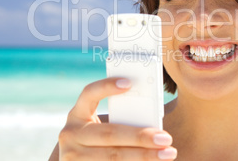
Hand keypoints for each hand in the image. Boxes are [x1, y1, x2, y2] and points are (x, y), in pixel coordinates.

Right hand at [58, 77, 176, 159]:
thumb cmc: (99, 142)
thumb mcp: (99, 127)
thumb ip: (118, 120)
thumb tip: (151, 119)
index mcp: (77, 114)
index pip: (89, 93)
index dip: (106, 86)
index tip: (129, 83)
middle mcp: (70, 134)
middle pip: (110, 133)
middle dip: (140, 136)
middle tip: (165, 138)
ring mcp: (72, 156)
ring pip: (113, 156)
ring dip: (144, 155)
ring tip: (167, 153)